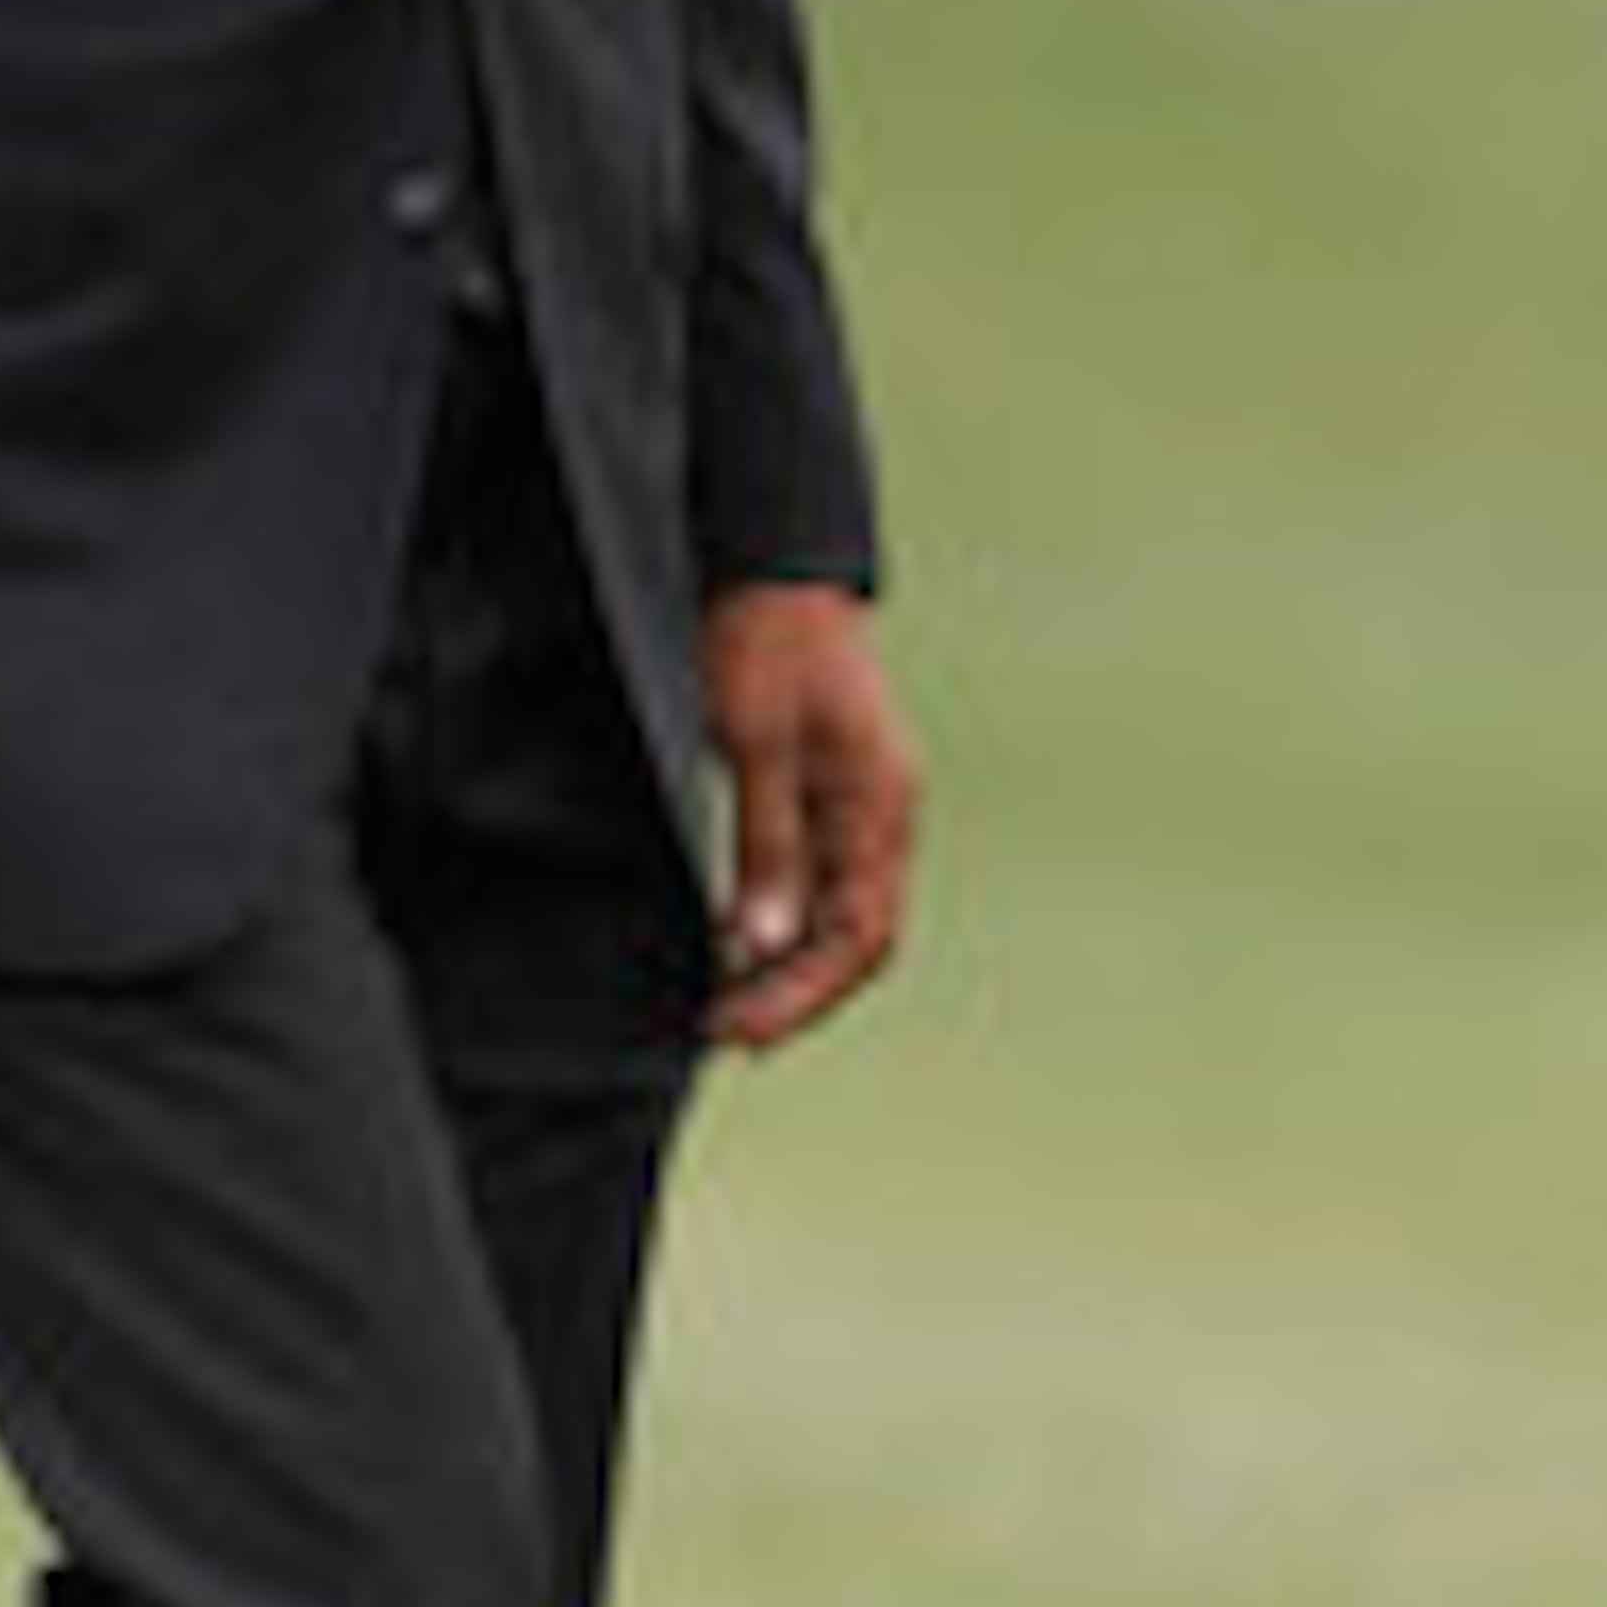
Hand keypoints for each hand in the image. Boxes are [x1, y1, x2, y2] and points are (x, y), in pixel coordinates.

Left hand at [702, 582, 920, 1054]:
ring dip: (791, 969)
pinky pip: (827, 886)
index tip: (736, 1029)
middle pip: (859, 940)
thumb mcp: (755, 742)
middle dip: (796, 996)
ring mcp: (866, 809)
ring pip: (845, 919)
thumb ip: (767, 845)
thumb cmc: (762, 643)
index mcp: (877, 804)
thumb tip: (762, 943)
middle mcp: (885, 817)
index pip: (858, 934)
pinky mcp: (837, 800)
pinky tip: (738, 946)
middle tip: (721, 1032)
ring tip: (724, 1005)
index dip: (800, 993)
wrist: (775, 575)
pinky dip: (788, 927)